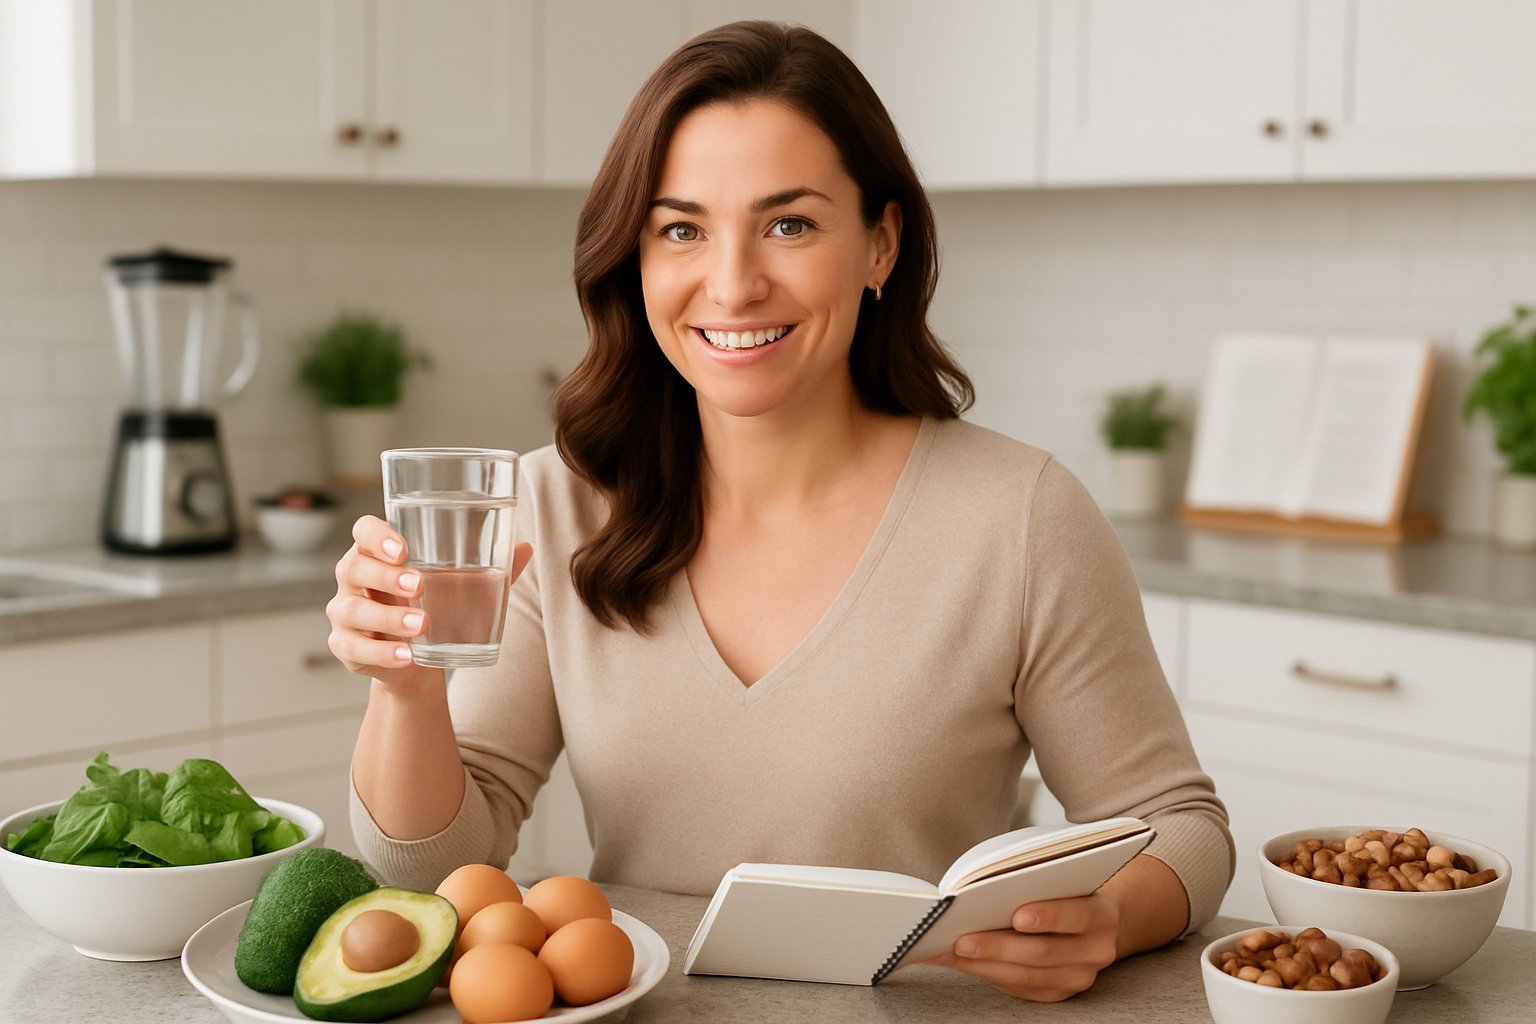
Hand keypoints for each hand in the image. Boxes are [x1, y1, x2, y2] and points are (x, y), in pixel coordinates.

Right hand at [327, 515, 533, 690]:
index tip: (404, 548)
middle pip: (354, 567)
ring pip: (352, 611)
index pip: (363, 531)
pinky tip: (405, 656)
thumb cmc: (436, 606)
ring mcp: (345, 613)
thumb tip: (525, 547)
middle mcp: (354, 578)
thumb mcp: (462, 587)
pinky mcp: (345, 647)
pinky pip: (352, 649)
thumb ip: (491, 568)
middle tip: (420, 585)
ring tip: (423, 625)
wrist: (417, 661)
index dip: (377, 535)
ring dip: (387, 619)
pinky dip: (381, 654)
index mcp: (377, 553)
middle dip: (385, 576)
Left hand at [920, 893, 1120, 1001]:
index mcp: (1102, 914)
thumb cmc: (1063, 890)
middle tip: (962, 939)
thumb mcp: (1060, 877)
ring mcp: (1077, 977)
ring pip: (1026, 976)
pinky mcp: (1056, 993)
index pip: (1078, 915)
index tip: (1018, 915)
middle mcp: (1096, 951)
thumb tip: (982, 887)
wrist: (1088, 921)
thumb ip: (1036, 881)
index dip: (1049, 916)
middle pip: (1044, 953)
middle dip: (998, 946)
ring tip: (948, 951)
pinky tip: (956, 960)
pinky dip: (983, 972)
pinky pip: (1017, 988)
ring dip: (982, 964)